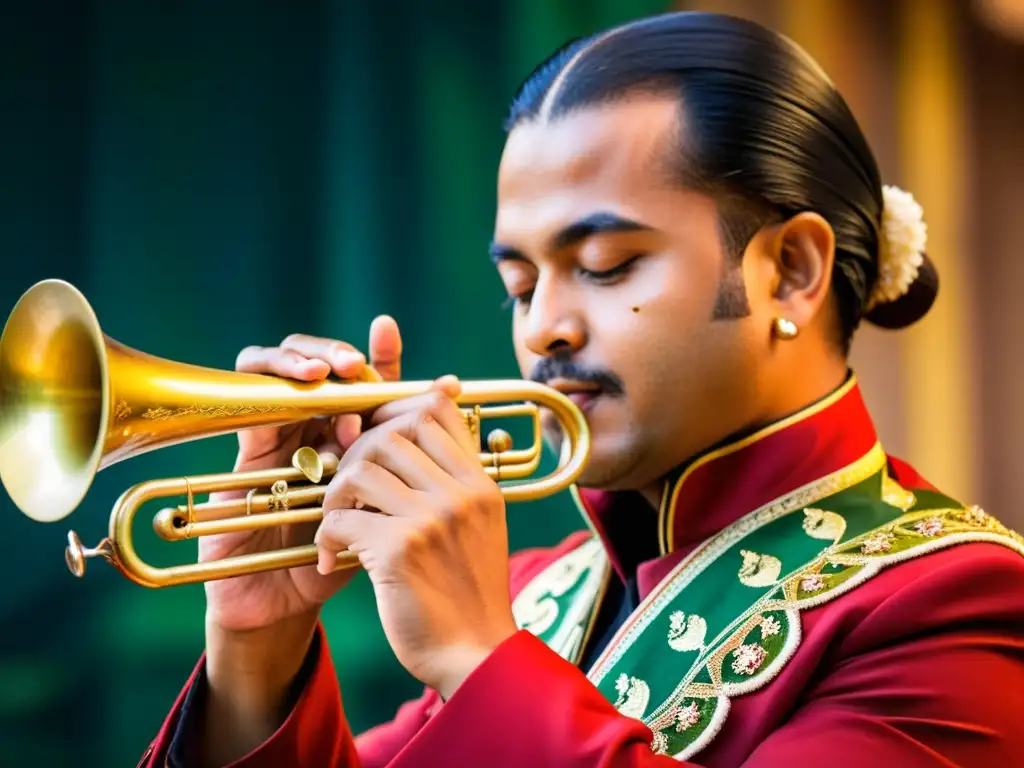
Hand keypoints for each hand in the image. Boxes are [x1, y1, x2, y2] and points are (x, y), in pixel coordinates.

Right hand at [201, 316, 403, 633]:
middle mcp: (311, 428)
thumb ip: (412, 463)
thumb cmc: (345, 553)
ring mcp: (278, 436)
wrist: (287, 602)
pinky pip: (252, 407)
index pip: (364, 380)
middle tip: (356, 364)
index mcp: (351, 435)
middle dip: (335, 351)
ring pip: (276, 368)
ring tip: (325, 372)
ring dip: (300, 359)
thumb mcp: (389, 507)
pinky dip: (273, 392)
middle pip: (317, 362)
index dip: (380, 353)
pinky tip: (297, 399)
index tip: (392, 334)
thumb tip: (450, 407)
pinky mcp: (246, 453)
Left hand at [314, 376, 519, 698]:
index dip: (393, 411)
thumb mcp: (480, 525)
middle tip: (347, 485)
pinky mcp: (399, 551)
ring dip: (336, 492)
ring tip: (337, 520)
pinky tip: (330, 559)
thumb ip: (455, 483)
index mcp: (479, 483)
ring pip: (360, 469)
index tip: (373, 435)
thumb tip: (421, 440)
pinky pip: (341, 519)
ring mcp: (431, 519)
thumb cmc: (470, 592)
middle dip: (356, 451)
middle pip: (392, 431)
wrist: (475, 655)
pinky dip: (325, 536)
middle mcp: (460, 493)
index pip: (436, 409)